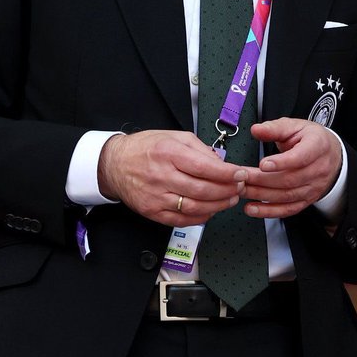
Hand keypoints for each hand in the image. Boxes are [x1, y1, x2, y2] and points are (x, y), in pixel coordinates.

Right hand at [97, 130, 245, 225]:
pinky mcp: (152, 211)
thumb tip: (222, 163)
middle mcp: (162, 176)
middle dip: (226, 191)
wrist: (115, 164)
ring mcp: (156, 196)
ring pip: (194, 207)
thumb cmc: (147, 147)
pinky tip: (210, 211)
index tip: (241, 174)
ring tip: (229, 200)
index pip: (205, 167)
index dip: (227, 174)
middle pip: (202, 190)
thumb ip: (200, 149)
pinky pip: (181, 220)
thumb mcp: (175, 137)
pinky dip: (200, 218)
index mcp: (169, 153)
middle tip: (239, 189)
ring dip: (217, 206)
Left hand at [238, 118, 343, 217]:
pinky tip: (253, 208)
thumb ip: (275, 128)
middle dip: (261, 180)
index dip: (281, 162)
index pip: (300, 157)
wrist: (330, 155)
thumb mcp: (295, 126)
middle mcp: (318, 169)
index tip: (262, 164)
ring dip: (261, 195)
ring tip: (242, 190)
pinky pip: (288, 209)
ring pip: (286, 195)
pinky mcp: (307, 200)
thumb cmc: (311, 139)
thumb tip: (256, 130)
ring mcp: (313, 187)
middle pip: (289, 179)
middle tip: (241, 177)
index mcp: (317, 146)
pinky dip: (268, 211)